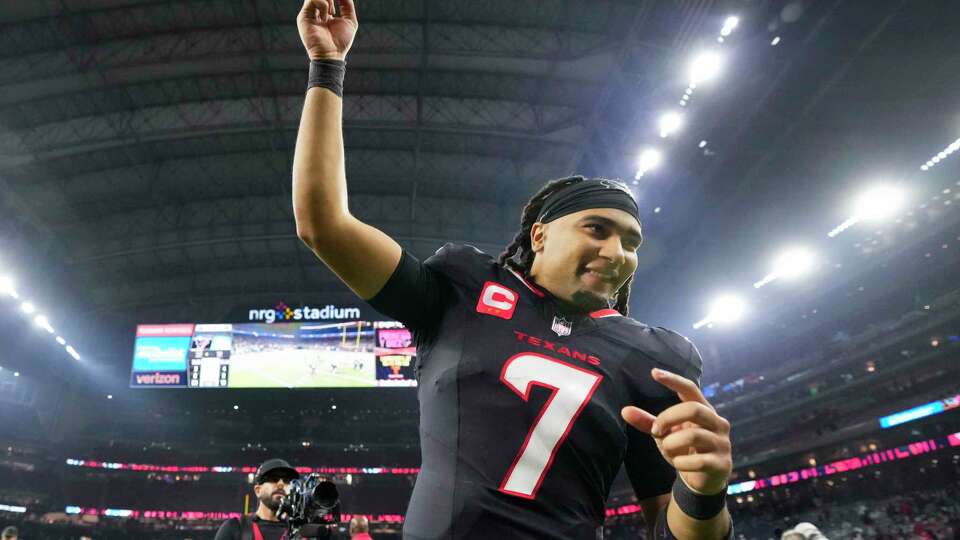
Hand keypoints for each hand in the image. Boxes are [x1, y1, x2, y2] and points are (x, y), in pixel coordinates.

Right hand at [297, 0, 358, 60]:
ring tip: (331, 11)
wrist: (332, 55)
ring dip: (327, 0)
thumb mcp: (349, 20)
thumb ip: (347, 5)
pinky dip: (322, 4)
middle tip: (334, 9)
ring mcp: (309, 14)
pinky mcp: (304, 17)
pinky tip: (326, 16)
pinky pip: (311, 0)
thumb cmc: (341, 41)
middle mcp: (316, 13)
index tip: (342, 1)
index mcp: (325, 13)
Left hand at [621, 368, 731, 494]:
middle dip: (668, 418)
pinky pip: (698, 461)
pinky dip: (680, 463)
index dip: (673, 380)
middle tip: (655, 431)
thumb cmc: (683, 449)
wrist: (702, 480)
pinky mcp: (722, 463)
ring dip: (671, 444)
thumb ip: (647, 422)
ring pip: (694, 436)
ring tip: (667, 450)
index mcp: (703, 410)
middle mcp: (717, 422)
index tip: (654, 373)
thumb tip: (624, 411)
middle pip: (693, 409)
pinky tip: (679, 465)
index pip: (690, 389)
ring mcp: (722, 443)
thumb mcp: (664, 434)